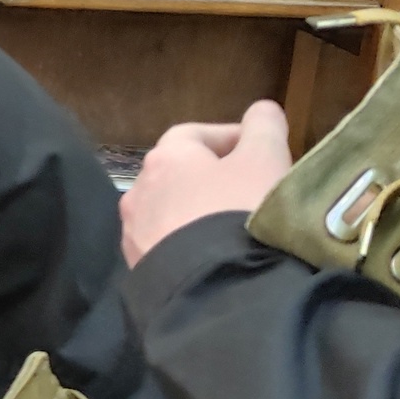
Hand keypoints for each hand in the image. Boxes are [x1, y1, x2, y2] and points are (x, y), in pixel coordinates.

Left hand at [120, 100, 294, 265]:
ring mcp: (134, 232)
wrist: (214, 287)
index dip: (230, 138)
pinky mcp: (139, 268)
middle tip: (251, 190)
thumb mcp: (265, 159)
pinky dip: (189, 242)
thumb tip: (261, 111)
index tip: (260, 151)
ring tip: (234, 225)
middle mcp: (139, 190)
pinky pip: (168, 245)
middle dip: (213, 177)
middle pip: (180, 173)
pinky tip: (215, 254)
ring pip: (171, 211)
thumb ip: (264, 127)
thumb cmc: (240, 210)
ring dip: (198, 211)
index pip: (194, 134)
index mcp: (165, 156)